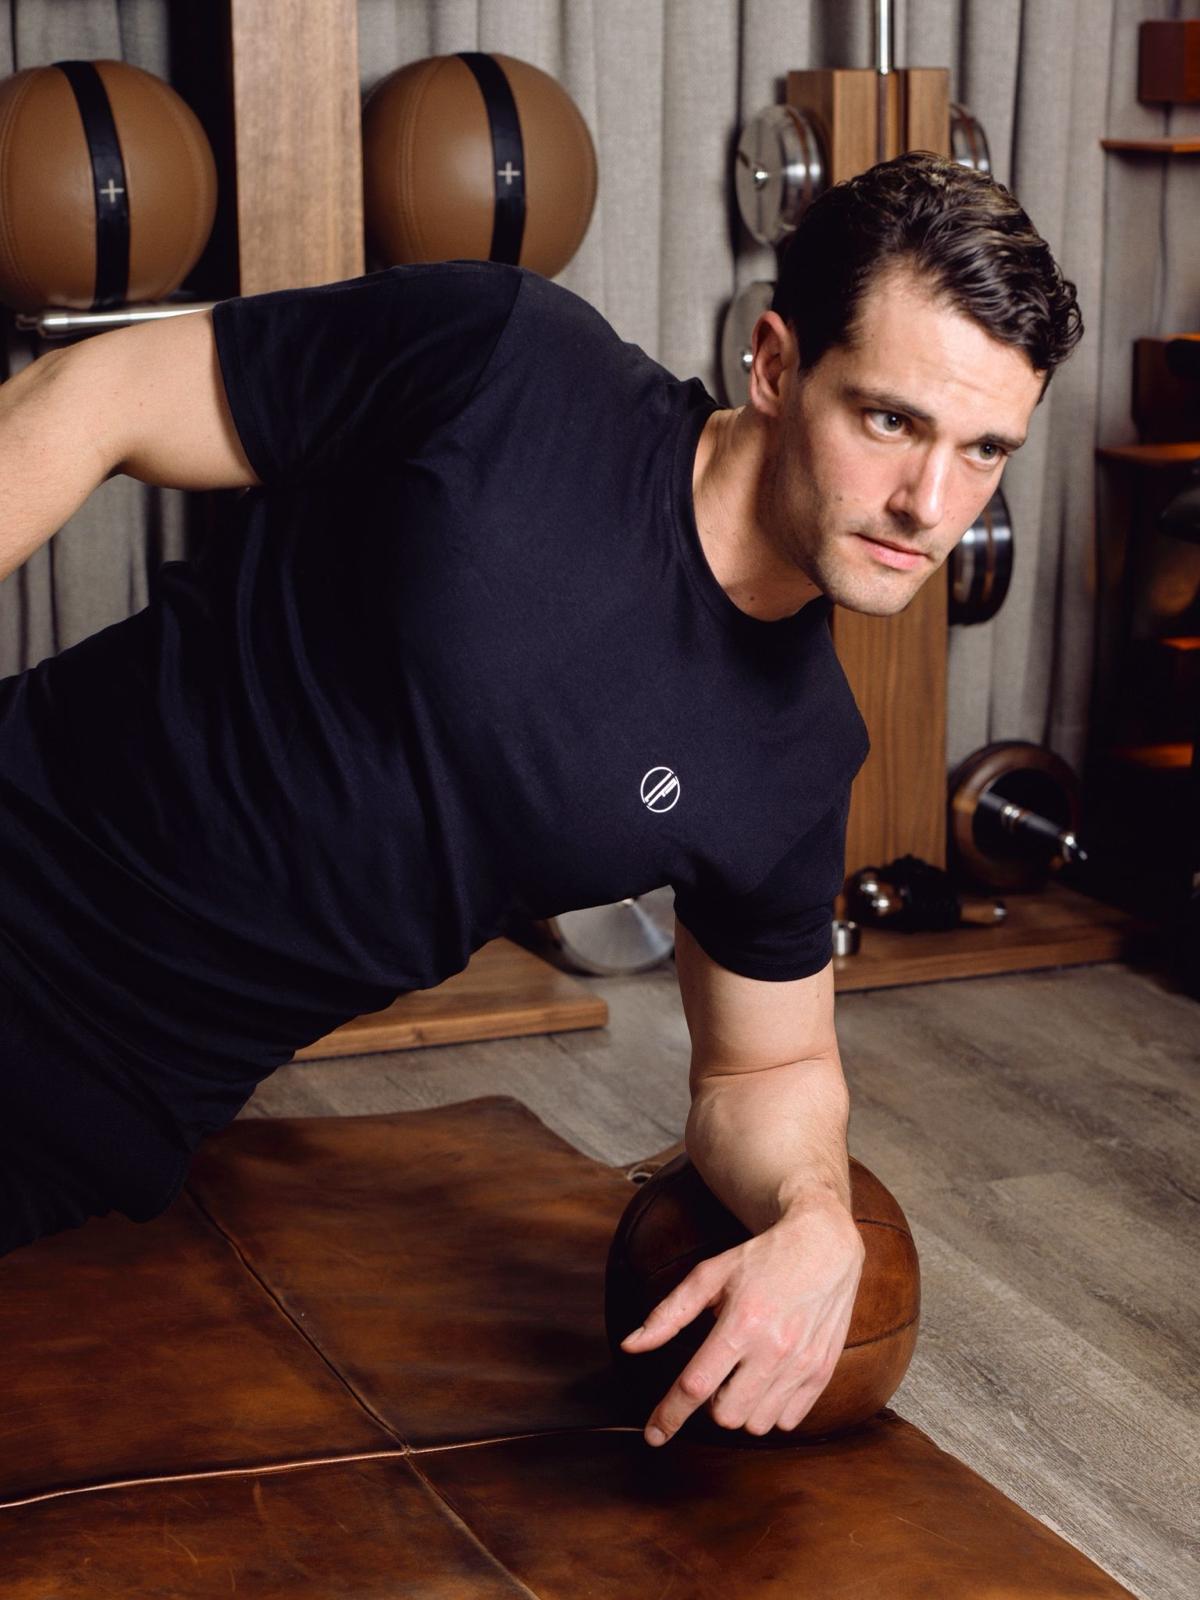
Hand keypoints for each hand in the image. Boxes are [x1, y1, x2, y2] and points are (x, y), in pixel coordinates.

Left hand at [620, 1201, 864, 1444]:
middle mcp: (774, 1349)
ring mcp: (802, 1364)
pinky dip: (772, 1410)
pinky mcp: (822, 1373)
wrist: (824, 1247)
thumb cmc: (763, 1259)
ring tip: (745, 1374)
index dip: (669, 1414)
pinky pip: (788, 1421)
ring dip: (742, 1409)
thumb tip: (631, 1345)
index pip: (695, 1385)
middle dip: (712, 1403)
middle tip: (718, 1372)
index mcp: (740, 1323)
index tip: (654, 1433)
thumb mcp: (710, 1275)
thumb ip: (669, 1314)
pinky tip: (769, 1380)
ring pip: (756, 1424)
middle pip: (726, 1415)